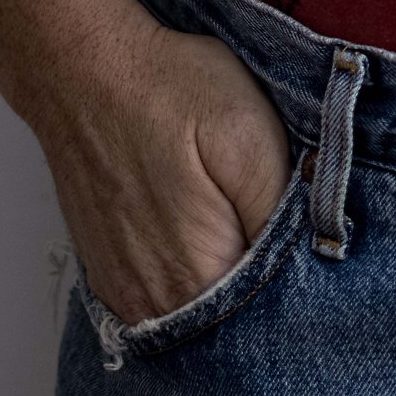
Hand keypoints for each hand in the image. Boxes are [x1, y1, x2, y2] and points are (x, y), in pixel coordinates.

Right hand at [26, 0, 293, 331]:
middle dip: (264, 291)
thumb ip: (283, 209)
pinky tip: (198, 235)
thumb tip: (314, 255)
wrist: (81, 68)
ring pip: (197, 317)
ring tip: (235, 227)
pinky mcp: (107, 278)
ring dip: (225, 286)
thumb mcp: (249, 132)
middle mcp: (154, 305)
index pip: (271, 319)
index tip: (309, 245)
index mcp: (199, 276)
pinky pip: (163, 304)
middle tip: (274, 228)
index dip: (301, 285)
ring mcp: (125, 296)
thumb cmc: (168, 90)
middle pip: (231, 327)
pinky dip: (189, 282)